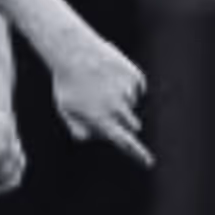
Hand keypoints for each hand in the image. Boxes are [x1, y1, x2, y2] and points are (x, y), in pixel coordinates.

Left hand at [49, 33, 151, 166]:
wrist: (73, 51)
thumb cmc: (66, 83)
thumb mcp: (65, 108)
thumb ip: (77, 128)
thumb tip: (93, 136)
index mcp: (100, 118)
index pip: (123, 141)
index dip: (137, 153)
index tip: (149, 163)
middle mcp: (117, 107)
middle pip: (132, 125)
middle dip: (124, 120)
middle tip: (105, 105)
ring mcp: (128, 91)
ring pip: (133, 104)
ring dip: (122, 100)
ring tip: (102, 85)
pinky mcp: (135, 76)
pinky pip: (137, 88)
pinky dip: (127, 84)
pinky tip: (110, 75)